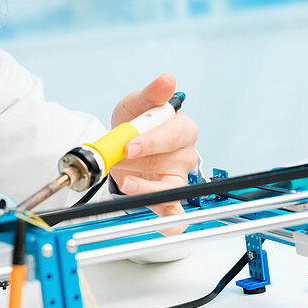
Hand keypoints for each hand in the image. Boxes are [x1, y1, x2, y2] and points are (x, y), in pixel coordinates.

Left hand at [108, 73, 198, 233]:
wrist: (122, 143)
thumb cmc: (135, 121)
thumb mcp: (138, 103)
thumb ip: (152, 93)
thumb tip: (167, 79)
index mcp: (183, 129)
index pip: (175, 135)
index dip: (153, 140)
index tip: (130, 144)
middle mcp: (185, 155)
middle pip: (171, 161)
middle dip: (143, 161)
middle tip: (122, 156)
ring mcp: (178, 177)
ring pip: (171, 188)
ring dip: (147, 188)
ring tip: (125, 182)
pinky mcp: (168, 198)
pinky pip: (174, 213)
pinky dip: (171, 222)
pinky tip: (164, 227)